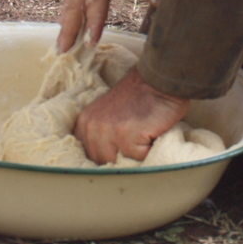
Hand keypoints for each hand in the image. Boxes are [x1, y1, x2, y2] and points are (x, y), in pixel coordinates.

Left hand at [74, 68, 190, 163]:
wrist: (158, 80)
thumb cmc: (139, 97)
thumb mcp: (108, 113)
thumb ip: (100, 133)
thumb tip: (104, 161)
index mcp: (84, 123)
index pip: (89, 155)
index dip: (108, 155)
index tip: (121, 146)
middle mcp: (91, 128)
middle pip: (104, 163)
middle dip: (122, 157)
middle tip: (137, 138)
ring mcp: (108, 132)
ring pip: (120, 163)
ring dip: (136, 154)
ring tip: (143, 135)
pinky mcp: (126, 136)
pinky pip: (139, 159)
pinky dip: (149, 150)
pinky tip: (151, 132)